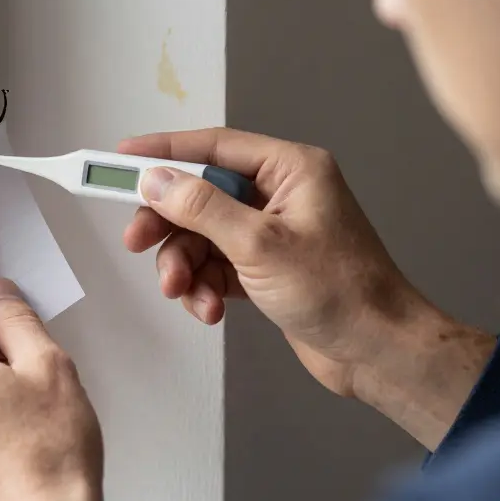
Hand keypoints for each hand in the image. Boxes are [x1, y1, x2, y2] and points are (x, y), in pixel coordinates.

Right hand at [121, 128, 494, 448]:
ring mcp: (273, 232)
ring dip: (184, 265)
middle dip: (168, 223)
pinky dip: (204, 286)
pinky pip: (216, 265)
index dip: (164, 151)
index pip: (214, 147)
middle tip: (136, 242)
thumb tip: (154, 179)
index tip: (120, 157)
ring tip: (182, 292)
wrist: (378, 353)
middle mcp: (281, 194)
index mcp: (291, 169)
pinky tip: (210, 309)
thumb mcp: (259, 245)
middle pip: (200, 194)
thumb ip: (201, 208)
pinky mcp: (267, 268)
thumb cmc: (340, 292)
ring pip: (203, 235)